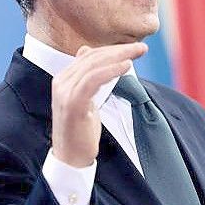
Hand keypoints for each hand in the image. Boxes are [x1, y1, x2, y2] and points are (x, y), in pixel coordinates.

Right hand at [51, 43, 147, 166]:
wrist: (70, 156)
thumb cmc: (81, 130)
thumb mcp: (85, 99)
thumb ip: (88, 78)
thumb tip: (87, 51)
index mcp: (64, 79)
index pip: (90, 56)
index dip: (113, 49)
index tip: (136, 47)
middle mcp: (62, 82)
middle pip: (93, 57)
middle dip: (120, 50)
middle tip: (142, 47)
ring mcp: (65, 92)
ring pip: (93, 66)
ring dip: (119, 56)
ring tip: (138, 52)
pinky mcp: (73, 103)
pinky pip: (92, 80)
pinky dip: (110, 70)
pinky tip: (126, 66)